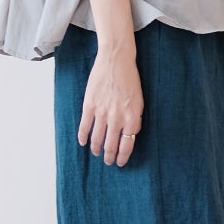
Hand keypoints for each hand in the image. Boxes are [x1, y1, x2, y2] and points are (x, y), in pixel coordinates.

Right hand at [78, 50, 143, 166]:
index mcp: (132, 118)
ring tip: (97, 154)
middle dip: (109, 156)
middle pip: (111, 145)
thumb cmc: (130, 79)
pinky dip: (83, 137)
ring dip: (96, 149)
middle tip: (108, 161)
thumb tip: (130, 133)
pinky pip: (85, 126)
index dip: (123, 156)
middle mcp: (117, 118)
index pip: (127, 144)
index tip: (120, 162)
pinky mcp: (90, 105)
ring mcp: (102, 113)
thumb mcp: (140, 101)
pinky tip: (83, 142)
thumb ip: (135, 119)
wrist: (116, 60)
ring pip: (97, 138)